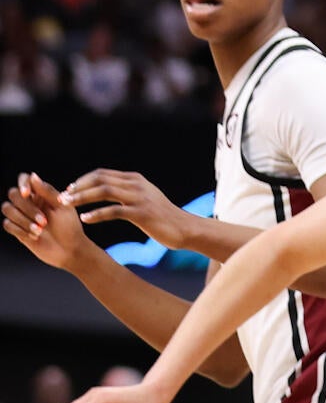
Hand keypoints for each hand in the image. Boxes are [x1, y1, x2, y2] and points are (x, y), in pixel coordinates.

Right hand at [4, 173, 94, 269]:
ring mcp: (22, 216)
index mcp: (41, 194)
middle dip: (27, 208)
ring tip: (39, 231)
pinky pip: (7, 224)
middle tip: (44, 221)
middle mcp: (29, 202)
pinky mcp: (18, 229)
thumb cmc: (70, 227)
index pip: (24, 179)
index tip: (27, 194)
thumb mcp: (63, 207)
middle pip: (13, 194)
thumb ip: (48, 192)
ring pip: (7, 208)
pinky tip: (34, 236)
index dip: (22, 184)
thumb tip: (33, 176)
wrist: (70, 250)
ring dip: (22, 220)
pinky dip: (19, 230)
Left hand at [62, 169, 193, 247]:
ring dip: (82, 198)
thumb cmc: (164, 218)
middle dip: (78, 187)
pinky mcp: (142, 213)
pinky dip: (97, 214)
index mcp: (135, 179)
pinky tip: (86, 219)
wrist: (186, 229)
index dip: (82, 180)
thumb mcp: (145, 198)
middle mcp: (137, 185)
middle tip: (63, 197)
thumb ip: (128, 191)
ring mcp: (140, 198)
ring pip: (104, 191)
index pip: (102, 173)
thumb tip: (108, 190)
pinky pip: (114, 211)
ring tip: (67, 205)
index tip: (69, 190)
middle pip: (99, 179)